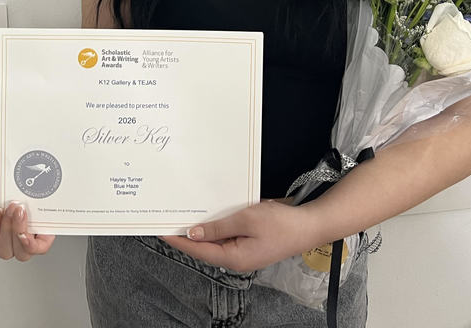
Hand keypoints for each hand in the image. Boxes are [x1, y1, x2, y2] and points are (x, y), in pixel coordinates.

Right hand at [0, 191, 55, 261]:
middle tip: (9, 208)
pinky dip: (27, 243)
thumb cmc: (14, 189)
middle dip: (5, 228)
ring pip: (19, 254)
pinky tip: (24, 232)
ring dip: (16, 231)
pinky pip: (35, 250)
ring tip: (18, 211)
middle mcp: (14, 241)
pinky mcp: (44, 239)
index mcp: (0, 235)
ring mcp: (29, 242)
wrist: (32, 175)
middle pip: (4, 252)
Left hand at [160, 200, 316, 272]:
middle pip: (204, 246)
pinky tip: (208, 212)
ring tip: (183, 213)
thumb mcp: (246, 220)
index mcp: (234, 257)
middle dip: (186, 233)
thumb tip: (193, 232)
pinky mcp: (250, 242)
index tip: (160, 229)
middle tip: (167, 218)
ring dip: (201, 227)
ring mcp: (244, 250)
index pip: (198, 249)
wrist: (309, 225)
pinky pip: (227, 234)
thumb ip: (218, 227)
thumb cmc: (282, 224)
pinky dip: (216, 224)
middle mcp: (236, 257)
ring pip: (215, 239)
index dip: (178, 239)